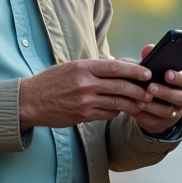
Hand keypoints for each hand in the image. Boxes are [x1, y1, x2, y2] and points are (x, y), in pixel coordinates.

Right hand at [19, 59, 154, 128]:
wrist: (31, 101)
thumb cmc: (51, 81)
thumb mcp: (71, 67)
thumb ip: (93, 67)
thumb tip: (118, 66)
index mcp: (83, 67)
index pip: (115, 67)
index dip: (134, 70)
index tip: (147, 72)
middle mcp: (85, 83)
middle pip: (120, 86)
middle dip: (138, 89)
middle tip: (150, 91)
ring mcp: (85, 101)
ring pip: (117, 102)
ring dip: (132, 103)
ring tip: (142, 102)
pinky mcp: (83, 115)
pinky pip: (107, 114)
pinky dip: (117, 112)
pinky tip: (121, 110)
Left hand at [128, 43, 181, 135]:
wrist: (154, 104)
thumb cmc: (157, 81)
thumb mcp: (156, 71)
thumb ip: (153, 59)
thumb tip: (148, 49)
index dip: (179, 78)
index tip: (167, 73)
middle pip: (180, 97)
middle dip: (165, 92)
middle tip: (150, 87)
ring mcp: (174, 114)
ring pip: (168, 111)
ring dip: (154, 106)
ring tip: (140, 100)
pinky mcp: (161, 124)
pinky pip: (155, 121)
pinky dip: (145, 115)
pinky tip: (136, 109)